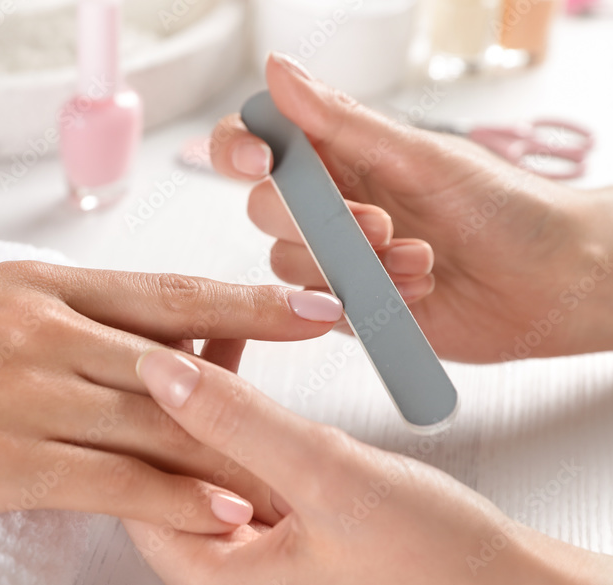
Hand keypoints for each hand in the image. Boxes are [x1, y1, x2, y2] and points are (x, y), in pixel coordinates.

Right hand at [0, 261, 344, 543]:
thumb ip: (44, 325)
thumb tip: (110, 346)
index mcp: (35, 289)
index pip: (165, 295)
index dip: (247, 303)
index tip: (310, 307)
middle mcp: (43, 331)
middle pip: (181, 356)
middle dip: (269, 367)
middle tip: (346, 369)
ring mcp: (25, 395)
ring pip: (158, 421)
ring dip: (237, 447)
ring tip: (306, 462)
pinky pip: (110, 482)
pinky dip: (174, 499)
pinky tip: (224, 514)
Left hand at [127, 348, 612, 584]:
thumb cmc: (437, 565)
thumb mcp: (329, 476)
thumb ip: (237, 420)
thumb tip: (159, 369)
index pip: (134, 485)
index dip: (135, 409)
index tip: (143, 343)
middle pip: (163, 479)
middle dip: (171, 402)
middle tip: (174, 328)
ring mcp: (246, 578)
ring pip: (201, 475)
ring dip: (209, 411)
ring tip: (207, 334)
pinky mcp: (276, 559)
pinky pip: (236, 484)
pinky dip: (241, 434)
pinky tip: (241, 377)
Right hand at [210, 53, 612, 361]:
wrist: (551, 282)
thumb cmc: (503, 207)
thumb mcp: (418, 156)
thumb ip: (339, 122)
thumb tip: (277, 71)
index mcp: (340, 152)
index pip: (256, 140)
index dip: (237, 148)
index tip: (259, 161)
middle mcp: (329, 202)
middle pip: (265, 209)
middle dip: (318, 222)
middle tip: (382, 226)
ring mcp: (336, 257)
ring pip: (287, 264)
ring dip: (353, 265)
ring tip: (420, 262)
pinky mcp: (347, 307)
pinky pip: (319, 306)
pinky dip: (369, 299)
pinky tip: (419, 289)